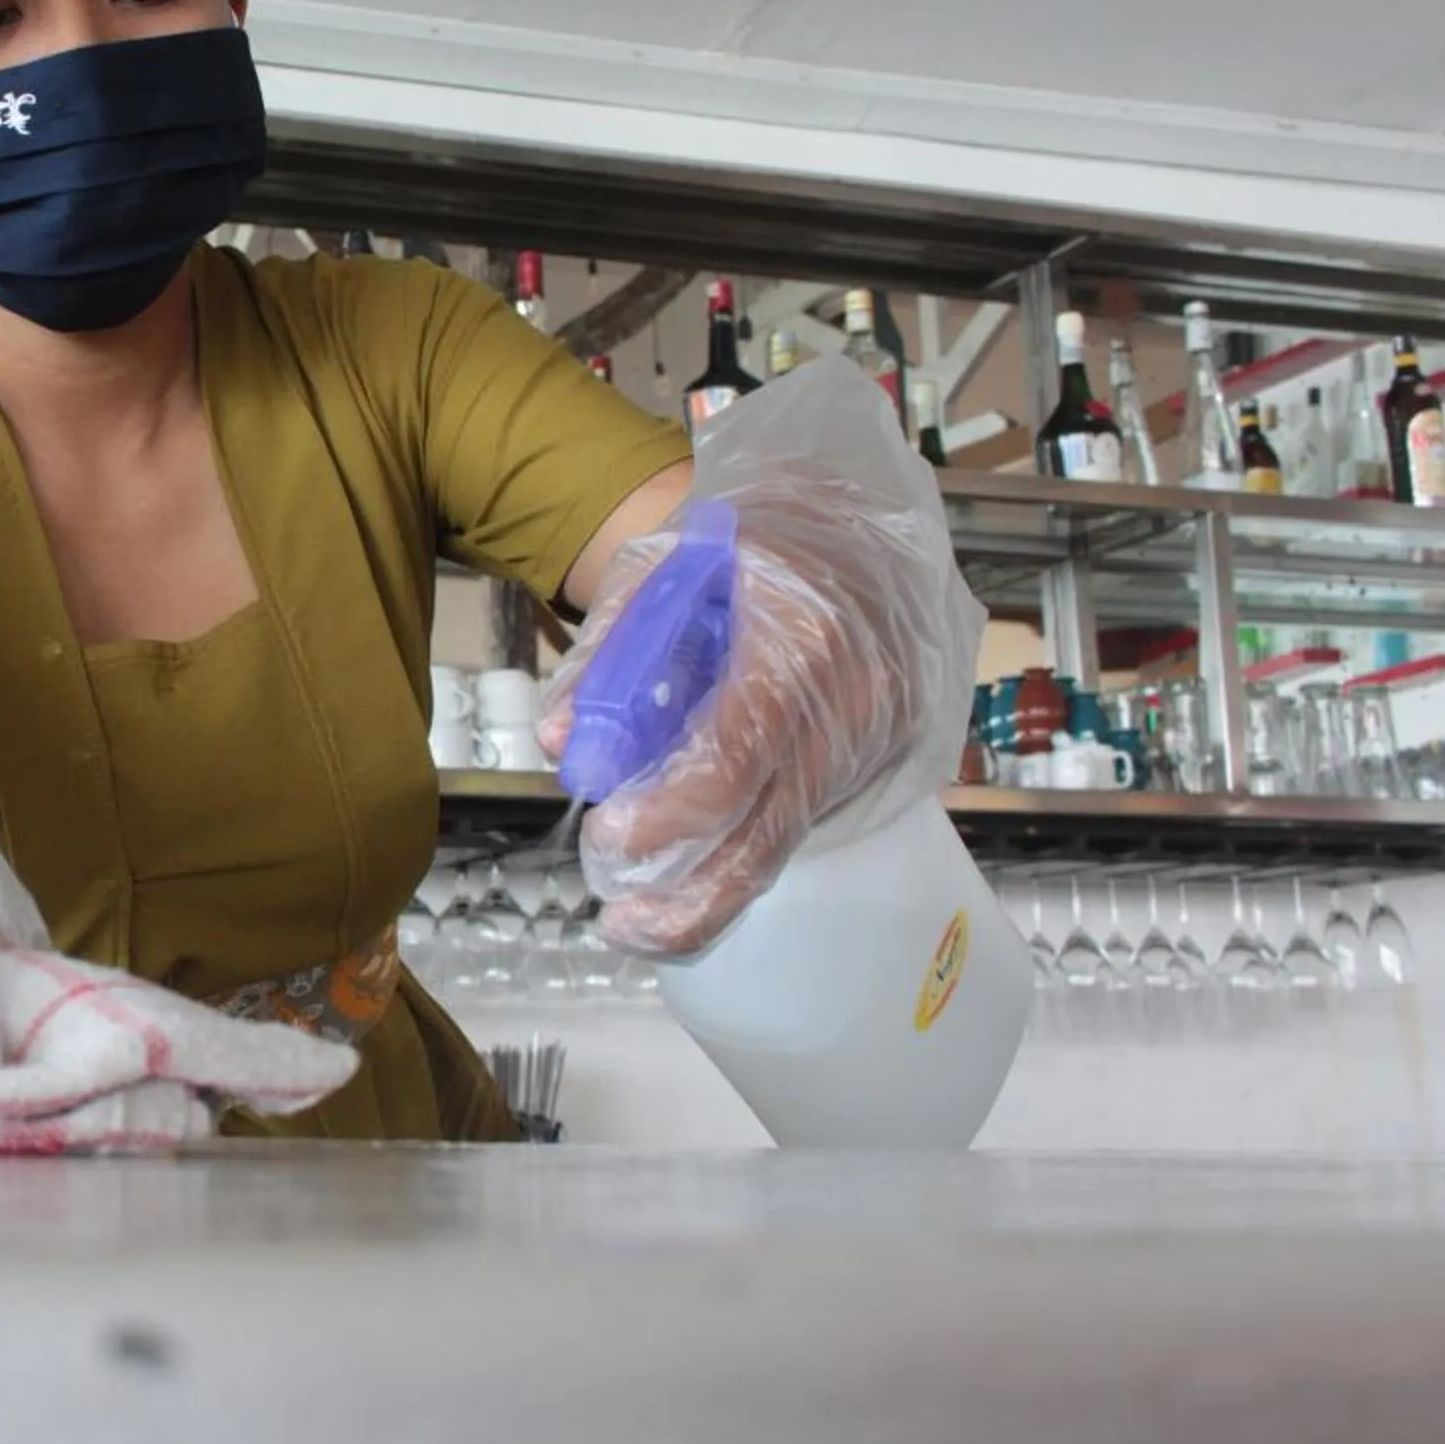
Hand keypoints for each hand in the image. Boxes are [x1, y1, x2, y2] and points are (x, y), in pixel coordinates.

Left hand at [538, 364, 981, 955]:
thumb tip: (562, 746)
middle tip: (618, 924)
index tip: (609, 837)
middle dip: (691, 896)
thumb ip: (607, 656)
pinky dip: (746, 856)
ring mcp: (878, 735)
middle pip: (770, 830)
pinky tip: (692, 877)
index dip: (667, 813)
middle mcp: (855, 698)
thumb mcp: (656, 570)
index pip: (733, 755)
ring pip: (789, 842)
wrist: (843, 519)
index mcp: (800, 638)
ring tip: (639, 923)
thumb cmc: (740, 542)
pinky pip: (805, 822)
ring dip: (713, 896)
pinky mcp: (882, 758)